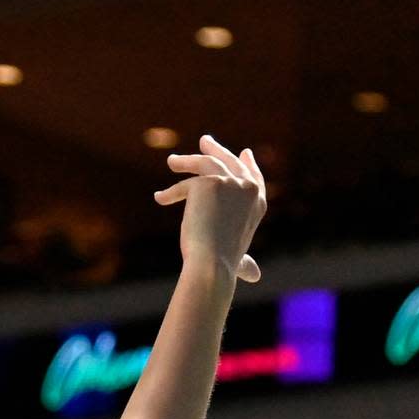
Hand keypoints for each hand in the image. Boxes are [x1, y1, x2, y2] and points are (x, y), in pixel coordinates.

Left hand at [154, 135, 265, 282]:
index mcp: (259, 204)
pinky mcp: (209, 182)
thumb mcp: (239, 259)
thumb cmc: (223, 267)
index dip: (248, 165)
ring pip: (206, 164)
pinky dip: (171, 193)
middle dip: (216, 151)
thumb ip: (246, 263)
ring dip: (188, 161)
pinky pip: (186, 184)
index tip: (244, 154)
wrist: (212, 263)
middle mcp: (248, 189)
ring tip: (172, 162)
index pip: (255, 177)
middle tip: (204, 142)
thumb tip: (255, 276)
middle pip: (230, 162)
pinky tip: (159, 198)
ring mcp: (230, 182)